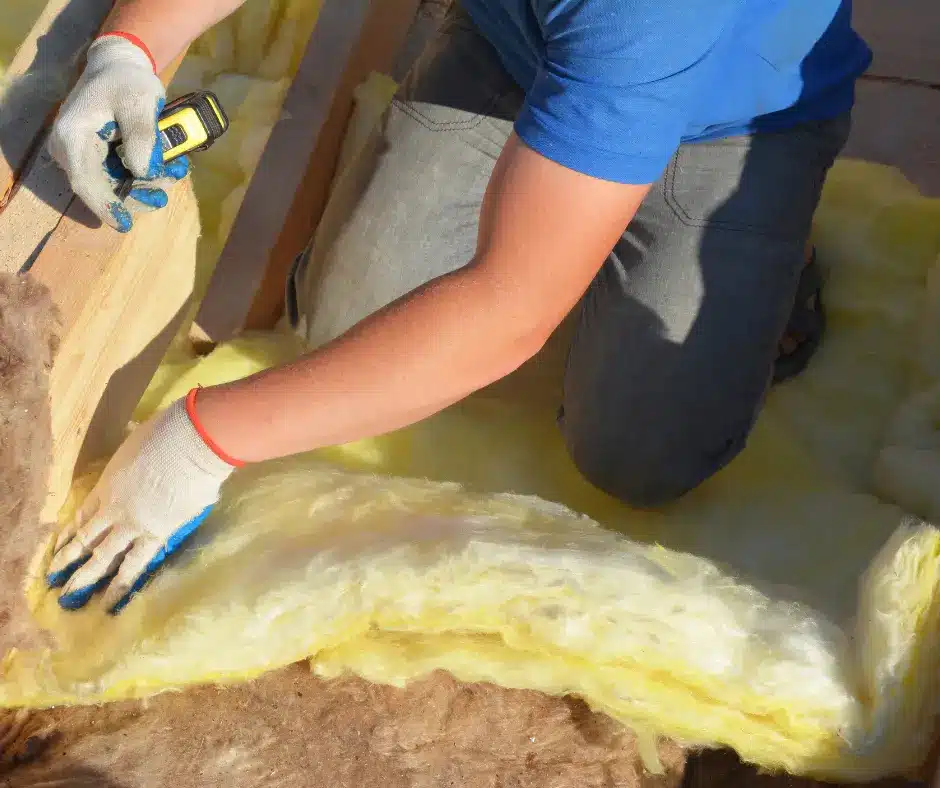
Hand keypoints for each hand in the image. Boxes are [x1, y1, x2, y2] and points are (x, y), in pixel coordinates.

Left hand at [47, 392, 239, 612]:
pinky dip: (123, 583)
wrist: (191, 443)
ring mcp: (133, 524)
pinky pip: (136, 563)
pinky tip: (114, 599)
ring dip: (87, 579)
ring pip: (104, 557)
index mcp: (107, 484)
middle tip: (55, 581)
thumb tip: (140, 463)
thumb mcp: (135, 446)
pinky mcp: (157, 534)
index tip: (59, 548)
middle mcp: (114, 509)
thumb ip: (132, 464)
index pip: (82, 515)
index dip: (69, 534)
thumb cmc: (167, 434)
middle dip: (68, 562)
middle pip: (86, 539)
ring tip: (73, 599)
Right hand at [48, 33, 189, 232]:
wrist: (119, 68)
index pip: (85, 181)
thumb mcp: (140, 101)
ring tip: (176, 169)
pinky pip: (122, 178)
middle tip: (172, 178)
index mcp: (73, 137)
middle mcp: (71, 152)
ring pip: (117, 187)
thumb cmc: (126, 81)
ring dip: (150, 186)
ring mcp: (84, 158)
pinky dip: (147, 178)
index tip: (125, 223)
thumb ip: (142, 136)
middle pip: (104, 189)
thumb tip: (143, 172)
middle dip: (141, 192)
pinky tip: (170, 168)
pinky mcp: (99, 161)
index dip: (106, 206)